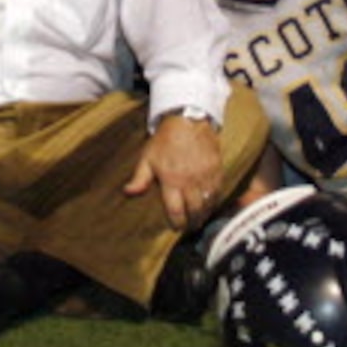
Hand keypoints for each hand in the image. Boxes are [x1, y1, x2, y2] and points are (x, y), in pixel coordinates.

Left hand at [127, 110, 224, 230]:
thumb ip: (139, 178)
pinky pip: (218, 191)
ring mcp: (206, 176)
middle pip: (195, 210)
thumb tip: (127, 192)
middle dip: (193, 222)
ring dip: (205, 213)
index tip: (177, 228)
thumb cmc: (165, 139)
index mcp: (172, 180)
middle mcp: (190, 181)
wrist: (188, 119)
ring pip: (208, 203)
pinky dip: (215, 200)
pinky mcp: (218, 169)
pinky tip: (210, 203)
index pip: (176, 210)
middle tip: (191, 227)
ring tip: (201, 218)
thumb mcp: (147, 157)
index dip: (177, 223)